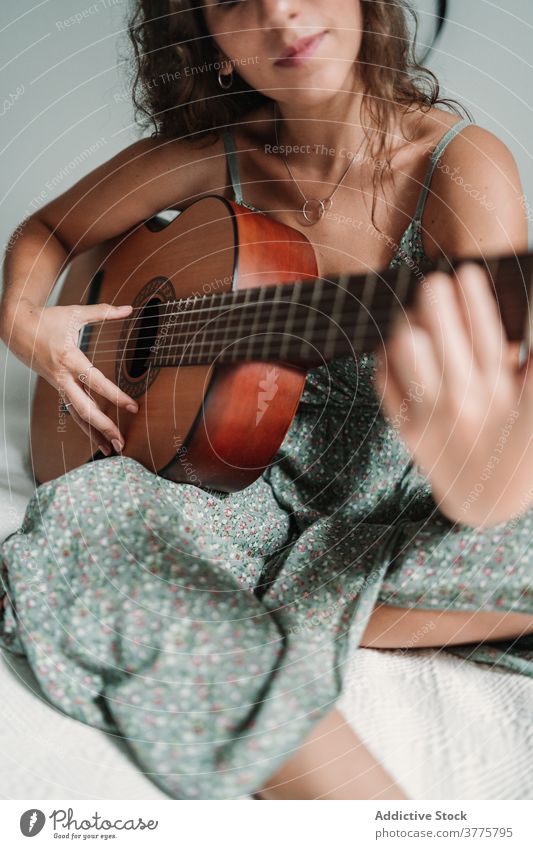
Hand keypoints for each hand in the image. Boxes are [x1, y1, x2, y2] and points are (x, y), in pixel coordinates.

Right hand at [3, 299, 137, 454]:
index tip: (133, 406)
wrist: (16, 327)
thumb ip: (104, 312)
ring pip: (77, 414)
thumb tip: (129, 308)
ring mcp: (59, 384)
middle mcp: (63, 377)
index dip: (115, 396)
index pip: (95, 382)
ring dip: (95, 433)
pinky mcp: (57, 387)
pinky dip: (86, 424)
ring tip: (112, 448)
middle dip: (104, 426)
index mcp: (69, 358)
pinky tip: (98, 437)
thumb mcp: (75, 313)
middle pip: (84, 408)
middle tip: (122, 441)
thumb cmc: (47, 319)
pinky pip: (72, 410)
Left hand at [373, 262, 532, 527]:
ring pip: (408, 354)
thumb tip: (529, 318)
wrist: (486, 500)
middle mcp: (466, 404)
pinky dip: (386, 356)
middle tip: (434, 280)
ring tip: (415, 314)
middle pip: (443, 338)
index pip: (489, 337)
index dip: (475, 301)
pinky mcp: (406, 430)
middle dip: (437, 302)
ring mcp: (432, 417)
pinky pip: (386, 381)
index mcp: (504, 394)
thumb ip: (531, 365)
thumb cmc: (518, 445)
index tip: (467, 271)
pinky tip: (394, 343)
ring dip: (410, 325)